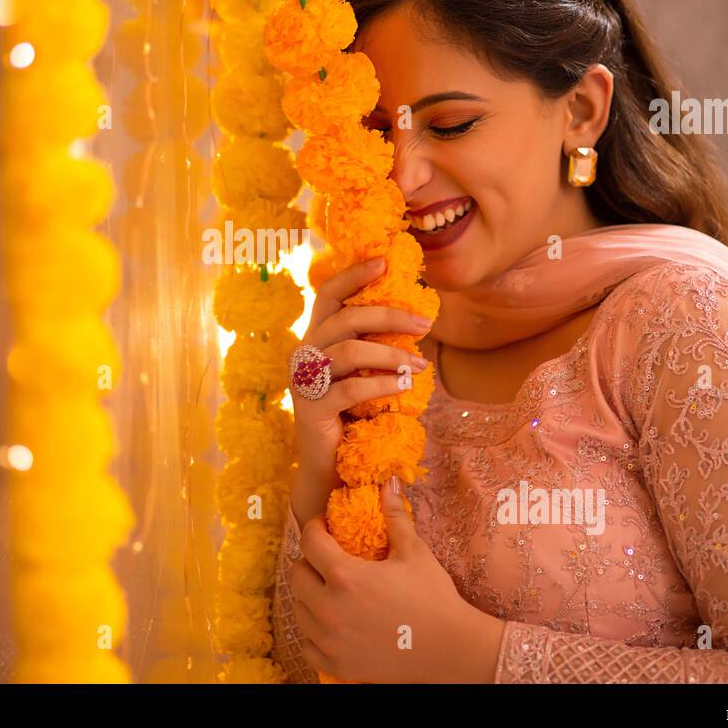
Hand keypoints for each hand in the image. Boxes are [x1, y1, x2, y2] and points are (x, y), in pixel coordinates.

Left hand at [288, 476, 505, 682]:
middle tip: (327, 560)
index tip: (324, 527)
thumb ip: (395, 517)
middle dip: (308, 562)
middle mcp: (328, 608)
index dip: (314, 527)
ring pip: (299, 610)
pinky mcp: (336, 666)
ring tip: (329, 591)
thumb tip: (389, 484)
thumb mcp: (414, 553)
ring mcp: (329, 640)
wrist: (451, 651)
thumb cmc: (434, 598)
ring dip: (309, 596)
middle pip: (296, 575)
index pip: (309, 542)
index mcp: (344, 576)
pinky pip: (307, 645)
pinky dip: (314, 633)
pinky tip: (331, 625)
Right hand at [290, 258, 431, 523]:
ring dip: (391, 354)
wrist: (328, 465)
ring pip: (350, 351)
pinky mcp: (312, 409)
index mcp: (316, 338)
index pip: (328, 294)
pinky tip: (404, 387)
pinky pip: (351, 388)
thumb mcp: (363, 373)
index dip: (353, 274)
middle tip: (423, 323)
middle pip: (345, 318)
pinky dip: (382, 384)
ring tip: (420, 364)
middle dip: (388, 315)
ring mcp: (305, 382)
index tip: (384, 262)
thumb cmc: (352, 415)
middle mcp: (304, 353)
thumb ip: (374, 346)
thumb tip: (415, 317)